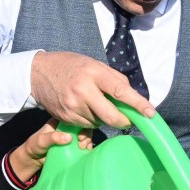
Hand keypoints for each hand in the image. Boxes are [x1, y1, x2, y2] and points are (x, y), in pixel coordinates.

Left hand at [5, 120, 93, 182]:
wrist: (33, 159)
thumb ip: (54, 138)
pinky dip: (87, 147)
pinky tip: (87, 151)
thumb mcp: (42, 140)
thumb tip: (69, 137)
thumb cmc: (35, 146)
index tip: (80, 136)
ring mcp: (70, 136)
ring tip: (84, 148)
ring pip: (84, 135)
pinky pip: (82, 144)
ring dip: (88, 141)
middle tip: (82, 144)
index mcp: (60, 121)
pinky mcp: (71, 146)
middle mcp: (67, 127)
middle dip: (86, 134)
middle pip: (82, 126)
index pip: (74, 118)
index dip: (81, 125)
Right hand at [30, 51, 154, 128]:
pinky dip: (93, 119)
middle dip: (124, 121)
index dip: (138, 104)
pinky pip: (88, 125)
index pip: (121, 91)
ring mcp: (73, 106)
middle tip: (129, 119)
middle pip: (111, 116)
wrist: (38, 73)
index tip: (150, 113)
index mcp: (93, 73)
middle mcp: (83, 91)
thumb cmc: (71, 66)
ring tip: (97, 103)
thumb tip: (132, 96)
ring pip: (100, 122)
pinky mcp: (66, 117)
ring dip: (106, 118)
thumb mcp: (94, 64)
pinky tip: (87, 108)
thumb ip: (114, 78)